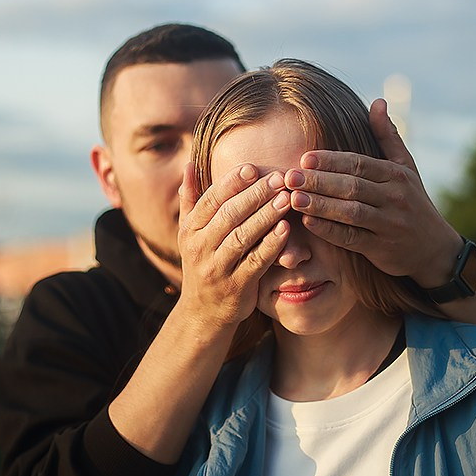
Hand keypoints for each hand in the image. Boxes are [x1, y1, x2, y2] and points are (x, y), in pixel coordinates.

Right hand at [177, 161, 290, 328]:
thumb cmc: (202, 262)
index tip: (252, 168)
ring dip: (266, 216)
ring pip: (243, 237)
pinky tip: (286, 229)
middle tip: (279, 178)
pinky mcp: (237, 286)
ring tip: (286, 198)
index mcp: (190, 230)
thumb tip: (189, 163)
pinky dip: (271, 244)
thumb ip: (191, 199)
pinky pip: (256, 262)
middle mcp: (200, 248)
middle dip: (255, 195)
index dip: (231, 183)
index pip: (210, 200)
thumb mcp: (189, 232)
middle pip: (229, 215)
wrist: (203, 312)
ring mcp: (217, 268)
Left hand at [284, 98, 461, 285]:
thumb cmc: (414, 202)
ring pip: (350, 212)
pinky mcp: (383, 249)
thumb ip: (388, 136)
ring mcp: (390, 224)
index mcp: (396, 175)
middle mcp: (394, 197)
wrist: (436, 249)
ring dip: (320, 205)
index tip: (304, 159)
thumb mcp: (407, 167)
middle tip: (289, 177)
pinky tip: (309, 224)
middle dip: (319, 181)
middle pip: (352, 186)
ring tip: (293, 199)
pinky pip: (353, 239)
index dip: (331, 161)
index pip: (359, 164)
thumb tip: (378, 101)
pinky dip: (330, 231)